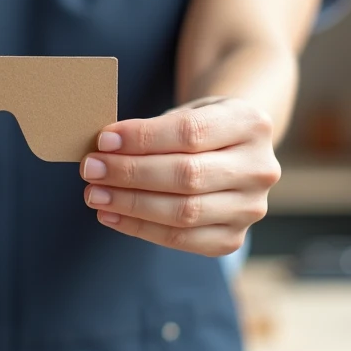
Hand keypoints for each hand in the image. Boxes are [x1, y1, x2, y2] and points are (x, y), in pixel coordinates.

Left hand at [80, 97, 280, 256]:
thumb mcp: (187, 111)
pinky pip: (182, 239)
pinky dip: (141, 229)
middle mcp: (259, 168)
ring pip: (184, 212)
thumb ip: (153, 129)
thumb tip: (104, 150)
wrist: (234, 149)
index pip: (190, 133)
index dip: (143, 138)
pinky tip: (112, 216)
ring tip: (96, 194)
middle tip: (91, 170)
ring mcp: (251, 208)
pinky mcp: (234, 238)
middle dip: (130, 173)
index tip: (104, 141)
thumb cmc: (201, 127)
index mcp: (251, 123)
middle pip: (187, 175)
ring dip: (131, 205)